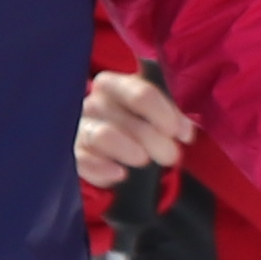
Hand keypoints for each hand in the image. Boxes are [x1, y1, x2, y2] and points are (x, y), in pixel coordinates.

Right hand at [78, 68, 192, 190]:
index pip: (141, 95)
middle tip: (172, 156)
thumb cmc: (139, 124)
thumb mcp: (157, 114)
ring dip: (129, 151)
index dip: (166, 116)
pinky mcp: (74, 153)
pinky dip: (102, 169)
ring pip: (103, 136)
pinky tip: (120, 174)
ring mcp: (81, 128)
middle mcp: (94, 103)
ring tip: (144, 160)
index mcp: (115, 85)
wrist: (114, 148)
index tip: (184, 135)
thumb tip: (186, 131)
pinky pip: (83, 160)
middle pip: (128, 120)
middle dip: (156, 141)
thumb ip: (173, 118)